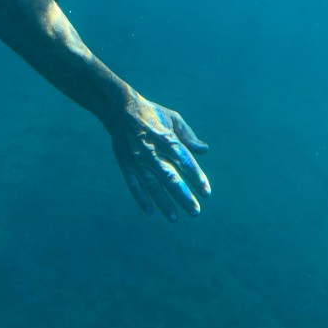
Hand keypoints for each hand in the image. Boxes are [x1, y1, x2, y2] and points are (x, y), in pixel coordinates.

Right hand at [109, 95, 210, 221]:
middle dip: (184, 196)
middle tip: (196, 212)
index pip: (185, 162)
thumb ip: (188, 136)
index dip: (196, 177)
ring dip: (164, 203)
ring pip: (152, 186)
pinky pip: (133, 184)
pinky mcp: (126, 165)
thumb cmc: (151, 114)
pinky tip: (150, 211)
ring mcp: (138, 160)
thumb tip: (204, 151)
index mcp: (168, 139)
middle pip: (170, 178)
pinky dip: (140, 198)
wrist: (121, 109)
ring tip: (175, 218)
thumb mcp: (173, 118)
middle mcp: (153, 152)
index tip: (207, 192)